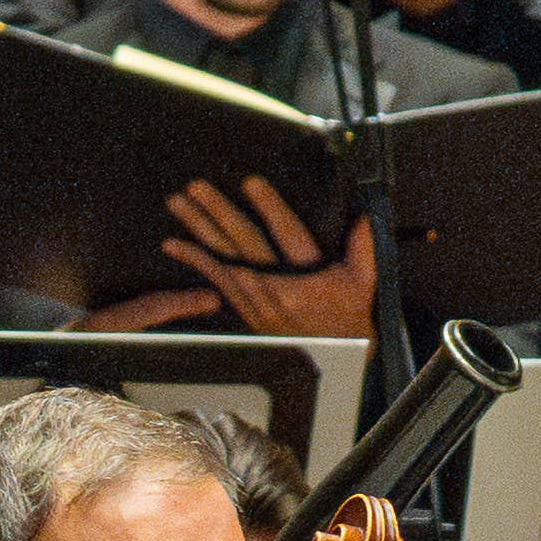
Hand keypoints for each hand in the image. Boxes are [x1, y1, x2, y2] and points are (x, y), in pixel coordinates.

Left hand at [135, 172, 377, 348]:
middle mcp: (275, 288)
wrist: (333, 357)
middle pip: (244, 243)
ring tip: (177, 203)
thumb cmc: (349, 315)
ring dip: (198, 229)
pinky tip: (173, 244)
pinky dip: (195, 260)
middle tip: (196, 187)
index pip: (287, 234)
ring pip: (222, 257)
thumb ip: (363, 246)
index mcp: (307, 277)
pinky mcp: (244, 308)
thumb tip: (366, 215)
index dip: (269, 207)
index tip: (251, 183)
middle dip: (219, 212)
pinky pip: (214, 280)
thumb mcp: (362, 281)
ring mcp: (255, 299)